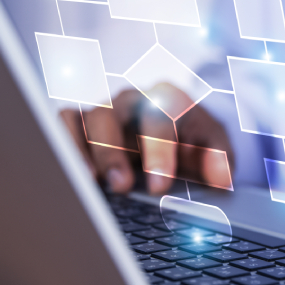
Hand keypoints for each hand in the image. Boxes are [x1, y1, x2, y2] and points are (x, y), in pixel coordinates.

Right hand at [60, 83, 233, 194]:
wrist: (177, 136)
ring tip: (89, 183)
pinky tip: (71, 177)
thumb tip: (222, 178)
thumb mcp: (213, 147)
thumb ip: (220, 159)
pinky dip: (63, 145)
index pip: (160, 116)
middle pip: (115, 113)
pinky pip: (63, 124)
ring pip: (85, 118)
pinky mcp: (80, 124)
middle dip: (115, 150)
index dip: (159, 151)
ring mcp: (103, 111)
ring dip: (84, 151)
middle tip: (121, 186)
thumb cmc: (193, 141)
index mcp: (167, 98)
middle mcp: (131, 100)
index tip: (159, 185)